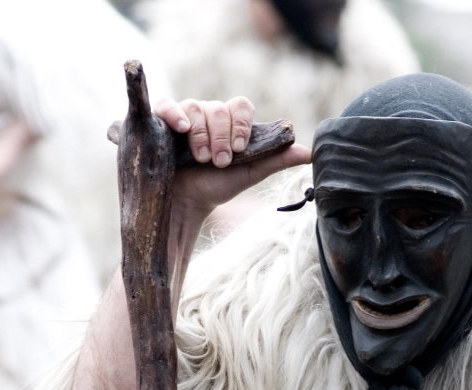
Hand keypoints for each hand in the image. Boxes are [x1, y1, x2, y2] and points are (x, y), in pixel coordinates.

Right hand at [153, 96, 309, 220]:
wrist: (186, 203)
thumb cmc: (216, 185)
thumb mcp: (249, 174)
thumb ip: (276, 160)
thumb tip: (310, 153)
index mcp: (230, 123)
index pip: (240, 105)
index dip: (241, 124)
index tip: (240, 148)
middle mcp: (208, 115)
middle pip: (218, 108)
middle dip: (221, 137)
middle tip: (220, 162)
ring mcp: (184, 116)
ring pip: (196, 108)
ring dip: (201, 135)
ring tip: (201, 159)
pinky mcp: (160, 121)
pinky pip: (167, 105)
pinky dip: (175, 114)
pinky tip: (180, 129)